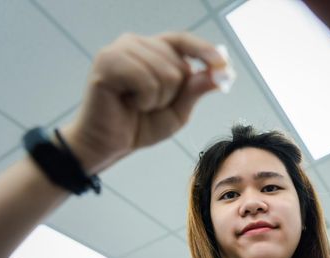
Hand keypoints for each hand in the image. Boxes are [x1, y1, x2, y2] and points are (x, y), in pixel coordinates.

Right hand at [61, 32, 224, 172]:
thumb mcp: (178, 111)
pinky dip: (144, 99)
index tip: (222, 64)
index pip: (183, 40)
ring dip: (158, 99)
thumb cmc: (140, 125)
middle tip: (150, 104)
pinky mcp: (107, 62)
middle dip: (173, 93)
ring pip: (165, 72)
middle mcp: (136, 44)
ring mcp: (120, 50)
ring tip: (138, 104)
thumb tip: (221, 73)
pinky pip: (146, 79)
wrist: (110, 145)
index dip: (204, 50)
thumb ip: (196, 90)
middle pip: (178, 63)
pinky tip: (128, 103)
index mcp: (153, 51)